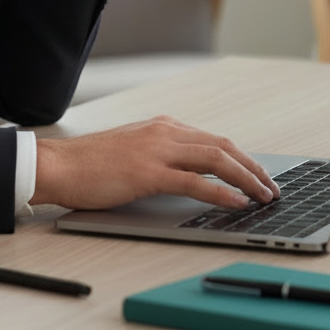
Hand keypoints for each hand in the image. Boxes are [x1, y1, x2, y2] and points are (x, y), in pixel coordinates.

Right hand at [30, 116, 281, 209]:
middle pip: (223, 146)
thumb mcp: (133, 151)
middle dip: (252, 167)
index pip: (214, 139)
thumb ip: (160, 156)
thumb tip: (190, 176)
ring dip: (246, 178)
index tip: (258, 174)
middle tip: (271, 187)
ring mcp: (157, 150)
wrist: (58, 165)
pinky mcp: (147, 173)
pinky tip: (236, 202)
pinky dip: (220, 192)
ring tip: (263, 196)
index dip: (242, 158)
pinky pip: (194, 181)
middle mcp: (164, 132)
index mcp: (163, 127)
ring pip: (215, 159)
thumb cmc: (89, 164)